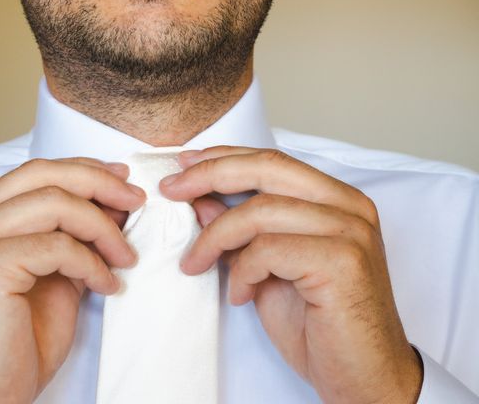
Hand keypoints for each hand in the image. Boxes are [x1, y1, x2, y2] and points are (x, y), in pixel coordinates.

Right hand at [0, 157, 144, 403]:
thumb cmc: (18, 339)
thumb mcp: (55, 274)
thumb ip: (74, 236)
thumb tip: (115, 204)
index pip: (36, 172)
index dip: (84, 169)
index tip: (123, 181)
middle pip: (43, 174)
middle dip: (99, 183)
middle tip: (136, 201)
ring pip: (54, 203)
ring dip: (102, 227)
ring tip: (126, 255)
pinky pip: (57, 246)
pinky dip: (92, 262)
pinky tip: (107, 285)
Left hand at [160, 146, 422, 403]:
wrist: (364, 377)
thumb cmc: (319, 324)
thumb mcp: (267, 268)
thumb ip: (241, 230)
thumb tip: (201, 199)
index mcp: (337, 199)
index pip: (272, 160)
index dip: (222, 158)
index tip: (183, 167)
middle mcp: (350, 207)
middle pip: (267, 168)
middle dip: (209, 174)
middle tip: (171, 190)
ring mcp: (350, 232)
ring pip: (261, 211)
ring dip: (215, 238)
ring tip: (197, 264)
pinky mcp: (343, 262)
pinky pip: (268, 250)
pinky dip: (242, 271)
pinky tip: (241, 295)